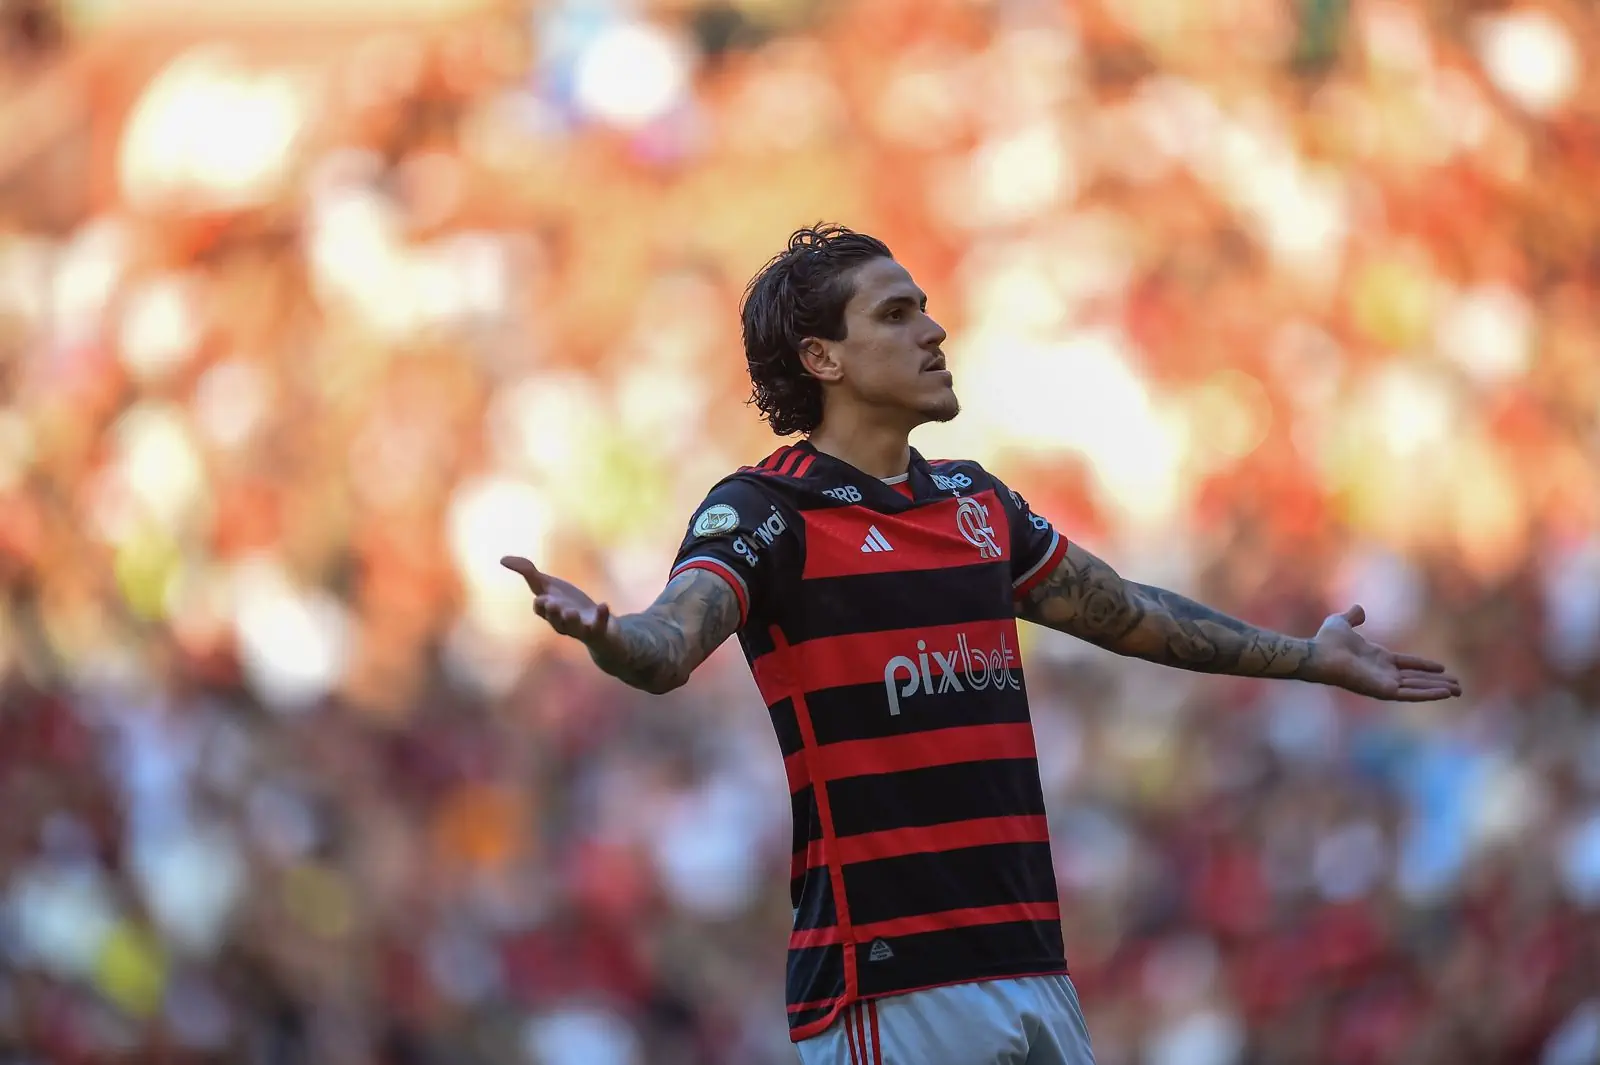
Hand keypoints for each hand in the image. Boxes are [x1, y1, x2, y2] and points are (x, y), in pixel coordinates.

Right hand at [500, 556, 612, 644]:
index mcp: (550, 612)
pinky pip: (600, 626)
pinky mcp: (599, 630)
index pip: (541, 610)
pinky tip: (604, 605)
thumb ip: (527, 572)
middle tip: (553, 604)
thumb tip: (502, 559)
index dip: (541, 605)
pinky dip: (602, 616)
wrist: (599, 626)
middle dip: (553, 613)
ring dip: (572, 619)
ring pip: (574, 628)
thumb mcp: (549, 586)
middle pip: (555, 621)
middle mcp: (563, 623)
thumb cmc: (569, 605)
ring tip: (572, 611)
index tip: (541, 599)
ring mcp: (581, 628)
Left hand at [1311, 605, 1460, 700]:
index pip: (1406, 664)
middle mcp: (1382, 673)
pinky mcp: (1383, 691)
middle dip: (1437, 683)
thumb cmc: (1326, 641)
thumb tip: (1358, 609)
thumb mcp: (1341, 623)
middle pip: (1416, 679)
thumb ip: (1352, 616)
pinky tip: (1445, 693)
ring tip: (1458, 690)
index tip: (1442, 668)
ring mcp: (1384, 683)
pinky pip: (1411, 694)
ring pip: (1417, 688)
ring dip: (1438, 690)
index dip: (1424, 666)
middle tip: (1459, 686)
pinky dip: (1428, 694)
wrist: (1318, 653)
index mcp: (1377, 659)